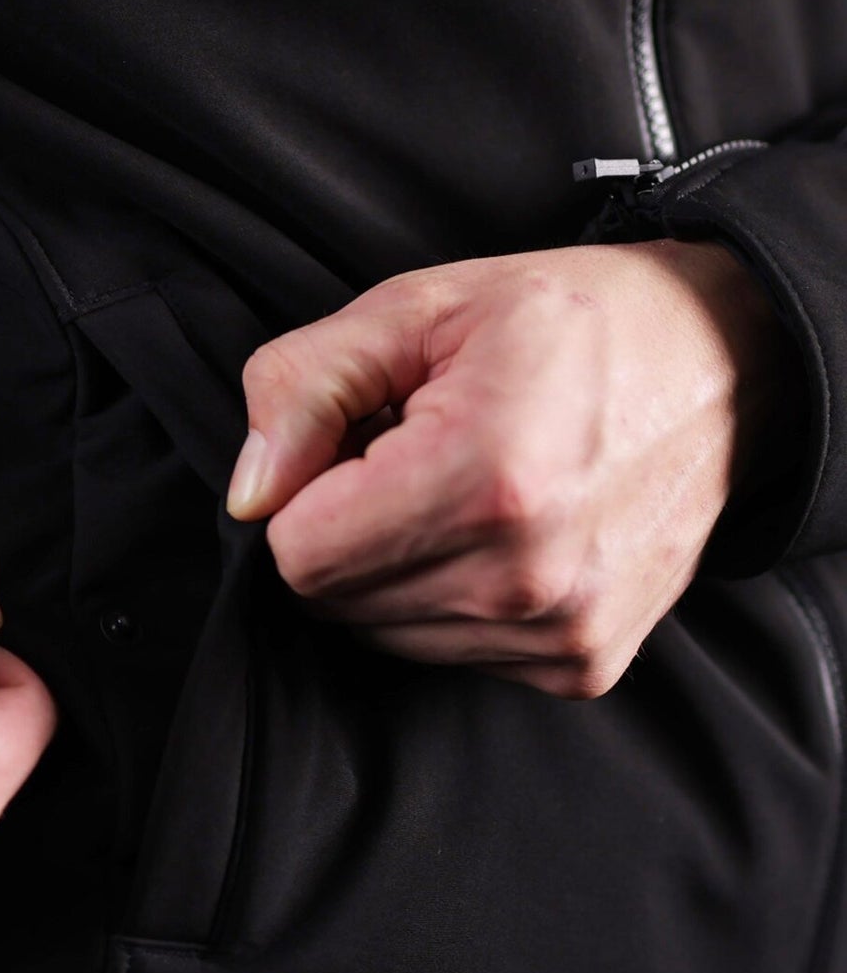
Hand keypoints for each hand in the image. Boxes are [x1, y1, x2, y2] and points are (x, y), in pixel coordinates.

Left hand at [226, 239, 786, 697]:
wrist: (722, 362)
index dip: (303, 495)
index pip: (300, 556)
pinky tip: (502, 533)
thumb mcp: (420, 309)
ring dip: (399, 568)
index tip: (356, 445)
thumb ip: (305, 388)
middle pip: (337, 603)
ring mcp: (564, 632)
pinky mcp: (582, 664)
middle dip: (348, 530)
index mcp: (488, 477)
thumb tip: (249, 495)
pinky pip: (450, 653)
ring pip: (386, 635)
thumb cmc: (570, 324)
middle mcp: (530, 576)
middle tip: (413, 459)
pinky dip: (452, 598)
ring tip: (462, 490)